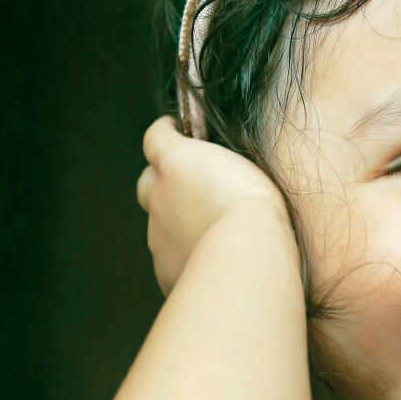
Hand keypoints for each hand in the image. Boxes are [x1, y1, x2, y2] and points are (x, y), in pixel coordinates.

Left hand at [136, 116, 293, 295]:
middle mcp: (158, 197)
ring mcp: (158, 236)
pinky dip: (187, 257)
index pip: (156, 139)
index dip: (165, 134)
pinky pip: (171, 261)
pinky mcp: (165, 270)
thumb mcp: (244, 165)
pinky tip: (213, 259)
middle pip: (148, 185)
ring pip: (161, 226)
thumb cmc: (252, 206)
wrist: (245, 254)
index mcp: (175, 162)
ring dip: (181, 225)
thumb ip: (221, 162)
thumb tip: (213, 165)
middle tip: (192, 189)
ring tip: (214, 231)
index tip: (172, 130)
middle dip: (163, 184)